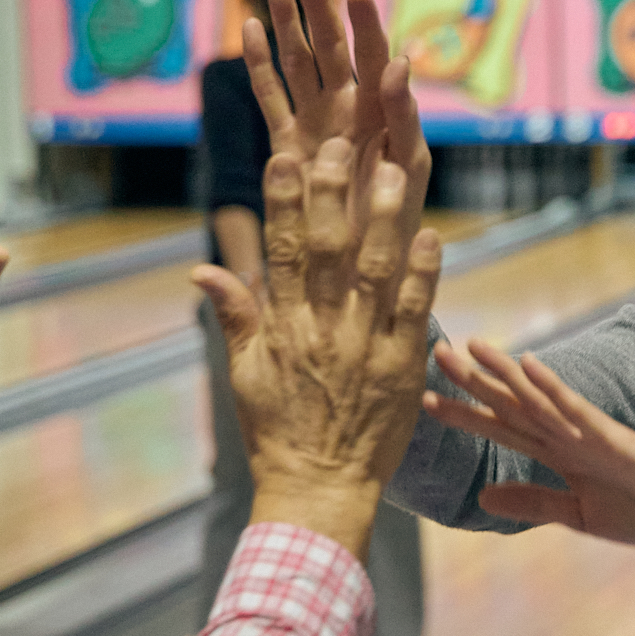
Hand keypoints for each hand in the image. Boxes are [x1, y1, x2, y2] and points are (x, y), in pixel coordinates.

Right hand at [192, 138, 443, 559]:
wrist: (319, 493)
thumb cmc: (279, 433)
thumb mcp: (245, 375)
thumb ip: (233, 316)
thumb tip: (202, 270)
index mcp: (283, 328)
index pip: (281, 251)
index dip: (283, 201)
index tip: (285, 155)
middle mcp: (323, 330)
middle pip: (328, 249)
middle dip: (333, 193)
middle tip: (341, 142)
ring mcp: (365, 347)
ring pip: (375, 271)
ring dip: (385, 219)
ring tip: (394, 171)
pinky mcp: (402, 368)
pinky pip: (415, 312)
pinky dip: (423, 273)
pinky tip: (432, 235)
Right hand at [245, 0, 430, 252]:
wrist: (363, 266)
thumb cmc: (398, 216)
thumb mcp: (409, 165)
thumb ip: (404, 115)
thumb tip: (400, 62)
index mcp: (383, 110)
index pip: (373, 55)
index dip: (364, 22)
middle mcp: (349, 108)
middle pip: (331, 47)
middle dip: (317, 5)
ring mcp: (316, 122)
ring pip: (299, 63)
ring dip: (287, 23)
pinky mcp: (287, 143)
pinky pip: (271, 97)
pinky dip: (260, 65)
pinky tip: (251, 29)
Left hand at [423, 340, 634, 557]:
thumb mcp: (576, 515)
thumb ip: (532, 502)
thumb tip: (481, 498)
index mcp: (558, 454)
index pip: (503, 429)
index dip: (465, 414)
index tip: (425, 399)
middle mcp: (568, 436)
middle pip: (512, 403)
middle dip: (474, 380)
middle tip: (436, 352)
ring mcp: (590, 434)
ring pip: (538, 398)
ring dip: (504, 373)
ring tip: (472, 348)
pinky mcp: (614, 439)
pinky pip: (578, 410)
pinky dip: (552, 388)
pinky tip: (528, 366)